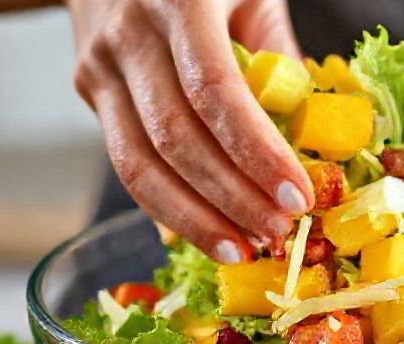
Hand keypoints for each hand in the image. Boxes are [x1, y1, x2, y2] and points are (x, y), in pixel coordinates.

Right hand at [68, 0, 313, 262]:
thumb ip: (280, 54)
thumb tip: (314, 136)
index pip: (216, 92)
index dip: (257, 154)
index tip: (298, 197)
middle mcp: (130, 33)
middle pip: (176, 140)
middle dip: (232, 198)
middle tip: (277, 233)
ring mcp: (100, 66)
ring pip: (139, 165)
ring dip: (194, 219)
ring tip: (240, 249)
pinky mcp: (89, 92)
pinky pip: (127, 162)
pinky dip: (166, 206)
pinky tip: (203, 232)